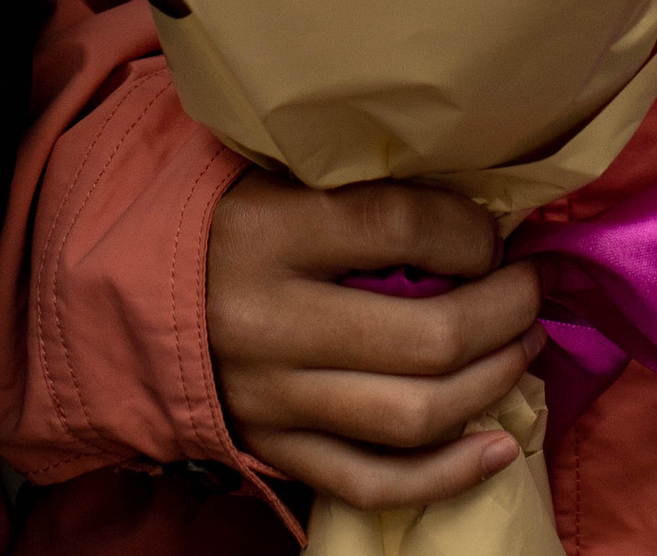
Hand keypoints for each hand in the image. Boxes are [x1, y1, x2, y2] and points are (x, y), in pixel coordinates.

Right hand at [208, 172, 539, 509]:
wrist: (126, 292)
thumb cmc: (224, 216)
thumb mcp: (277, 173)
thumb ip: (361, 188)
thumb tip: (474, 205)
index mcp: (271, 230)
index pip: (398, 227)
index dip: (469, 232)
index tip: (495, 232)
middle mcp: (271, 322)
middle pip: (423, 336)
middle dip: (503, 315)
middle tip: (531, 291)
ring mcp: (273, 399)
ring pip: (410, 416)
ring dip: (491, 384)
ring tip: (523, 348)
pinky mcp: (274, 450)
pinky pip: (372, 483)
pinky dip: (446, 475)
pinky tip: (499, 447)